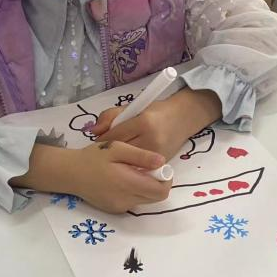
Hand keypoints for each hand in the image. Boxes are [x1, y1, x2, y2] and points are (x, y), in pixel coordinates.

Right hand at [72, 141, 170, 213]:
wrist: (69, 173)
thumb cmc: (93, 157)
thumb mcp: (117, 148)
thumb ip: (141, 156)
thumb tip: (162, 161)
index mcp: (128, 184)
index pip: (161, 191)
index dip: (166, 179)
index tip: (158, 167)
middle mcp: (126, 200)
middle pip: (156, 198)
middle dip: (157, 183)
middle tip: (146, 168)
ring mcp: (120, 207)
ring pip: (145, 200)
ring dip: (146, 187)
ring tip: (133, 172)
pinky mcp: (114, 210)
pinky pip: (133, 202)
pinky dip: (135, 192)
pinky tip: (123, 179)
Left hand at [92, 88, 221, 160]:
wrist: (183, 118)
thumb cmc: (155, 111)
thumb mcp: (132, 107)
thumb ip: (110, 117)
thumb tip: (93, 132)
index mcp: (143, 122)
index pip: (115, 136)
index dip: (102, 141)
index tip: (97, 143)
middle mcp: (151, 139)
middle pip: (121, 152)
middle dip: (109, 153)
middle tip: (102, 153)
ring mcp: (158, 153)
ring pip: (130, 163)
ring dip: (119, 162)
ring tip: (113, 159)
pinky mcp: (162, 163)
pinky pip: (140, 168)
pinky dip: (131, 166)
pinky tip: (126, 163)